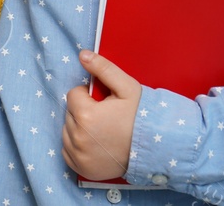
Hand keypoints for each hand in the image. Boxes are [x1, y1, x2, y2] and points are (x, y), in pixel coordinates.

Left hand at [62, 49, 140, 180]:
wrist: (156, 149)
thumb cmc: (141, 116)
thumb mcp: (127, 88)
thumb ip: (103, 68)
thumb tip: (82, 55)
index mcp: (86, 115)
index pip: (73, 95)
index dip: (88, 96)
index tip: (103, 103)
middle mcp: (78, 137)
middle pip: (69, 113)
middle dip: (83, 111)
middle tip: (105, 117)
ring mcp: (79, 155)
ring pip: (67, 131)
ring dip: (79, 128)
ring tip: (101, 130)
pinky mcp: (81, 168)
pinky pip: (67, 151)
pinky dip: (77, 146)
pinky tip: (95, 143)